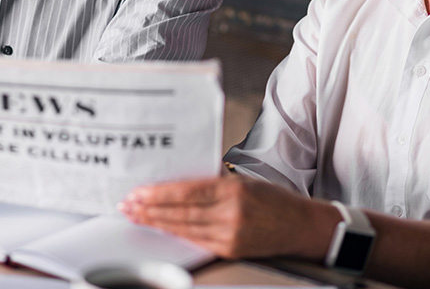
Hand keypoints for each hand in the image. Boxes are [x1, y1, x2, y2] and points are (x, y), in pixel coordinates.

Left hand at [118, 174, 317, 259]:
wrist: (301, 226)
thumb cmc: (274, 199)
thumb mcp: (244, 181)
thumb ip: (213, 182)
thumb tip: (179, 182)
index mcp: (233, 190)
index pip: (187, 191)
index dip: (159, 194)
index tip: (138, 192)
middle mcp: (231, 214)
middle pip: (181, 212)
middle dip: (150, 209)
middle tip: (128, 205)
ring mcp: (230, 235)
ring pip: (184, 228)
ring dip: (157, 223)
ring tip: (137, 217)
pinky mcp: (230, 249)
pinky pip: (196, 241)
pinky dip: (176, 234)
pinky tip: (162, 229)